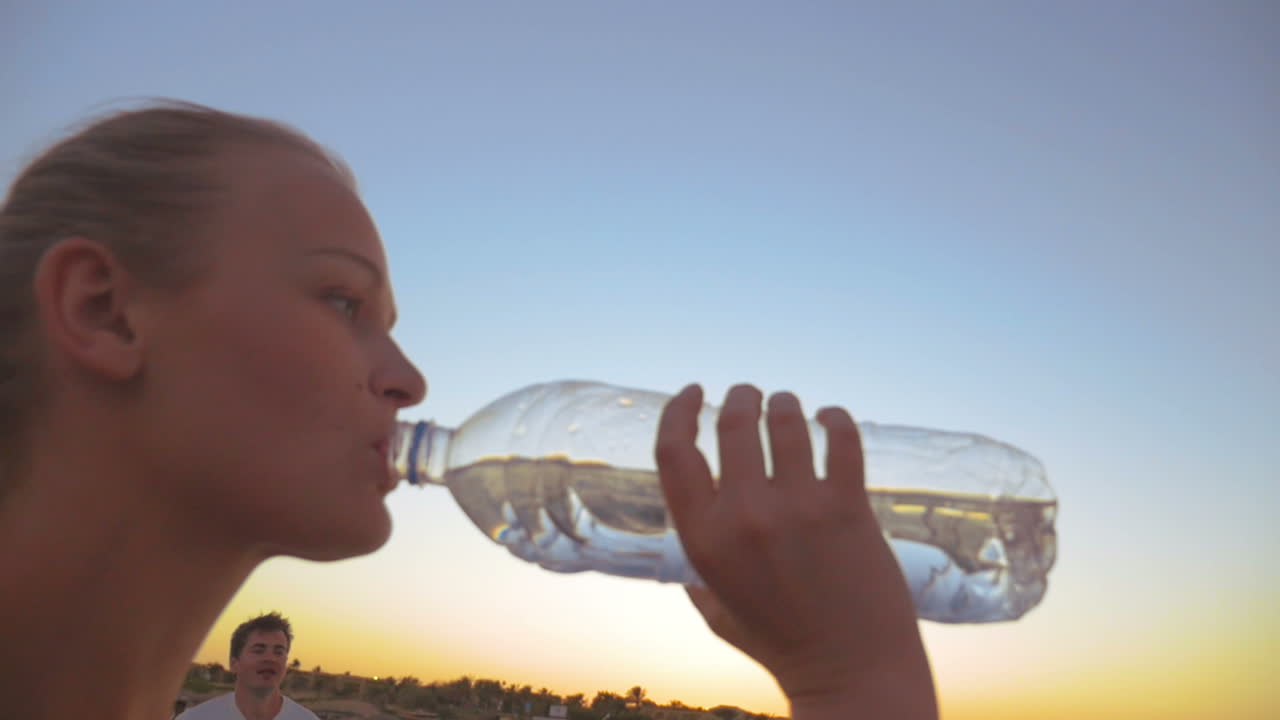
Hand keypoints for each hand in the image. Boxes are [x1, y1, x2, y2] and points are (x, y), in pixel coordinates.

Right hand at [656, 384, 936, 719]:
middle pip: (732, 422)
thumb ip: (697, 572)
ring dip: (784, 403)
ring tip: (789, 406)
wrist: (851, 672)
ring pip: (786, 419)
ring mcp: (798, 508)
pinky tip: (831, 418)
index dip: (678, 411)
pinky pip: (841, 437)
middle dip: (739, 396)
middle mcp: (745, 516)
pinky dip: (835, 417)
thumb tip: (689, 541)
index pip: (672, 451)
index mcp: (704, 540)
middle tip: (748, 394)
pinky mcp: (847, 506)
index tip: (693, 392)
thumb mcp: (716, 609)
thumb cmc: (782, 644)